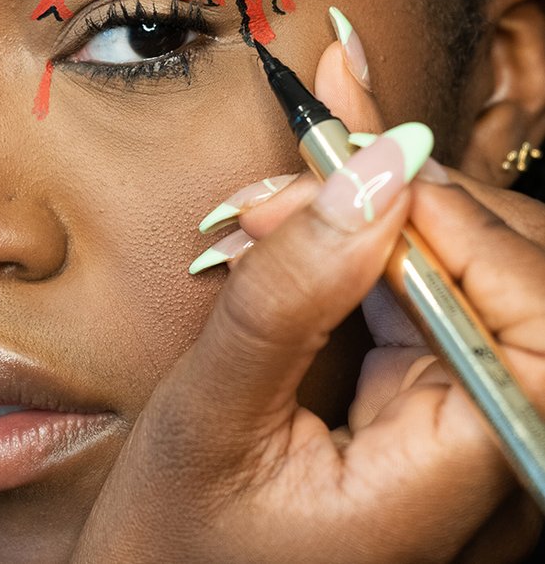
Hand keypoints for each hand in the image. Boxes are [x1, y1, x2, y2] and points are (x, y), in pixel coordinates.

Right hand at [71, 30, 544, 563]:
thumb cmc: (180, 538)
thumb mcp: (214, 411)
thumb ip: (290, 292)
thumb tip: (372, 169)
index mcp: (460, 481)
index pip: (535, 327)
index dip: (465, 232)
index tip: (363, 171)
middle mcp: (493, 456)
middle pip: (520, 280)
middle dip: (420, 201)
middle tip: (311, 163)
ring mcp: (472, 424)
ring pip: (484, 268)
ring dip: (399, 206)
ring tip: (301, 182)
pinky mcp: (440, 394)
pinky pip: (443, 286)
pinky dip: (389, 230)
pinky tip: (334, 196)